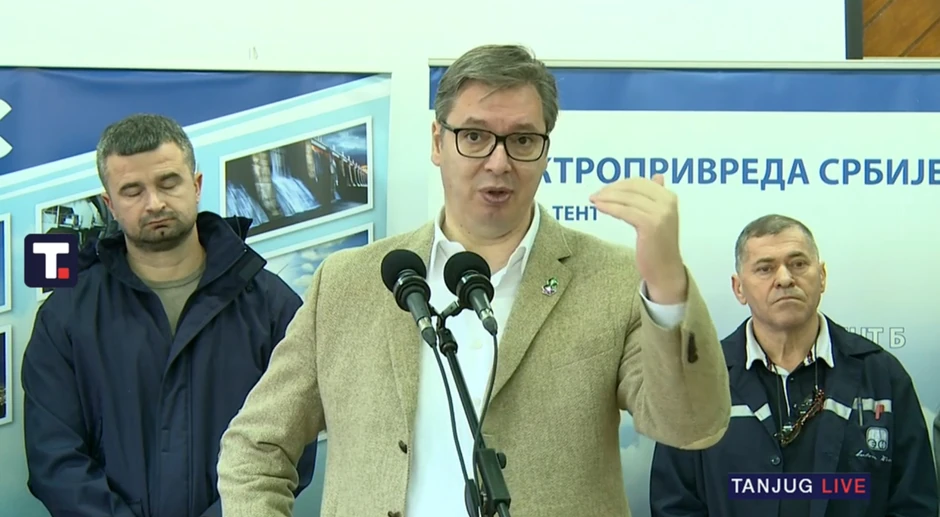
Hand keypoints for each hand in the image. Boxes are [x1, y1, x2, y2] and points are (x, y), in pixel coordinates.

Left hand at [589, 174, 687, 303]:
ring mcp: (660, 213)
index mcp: (669, 197)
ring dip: (606, 197)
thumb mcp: (660, 216)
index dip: (619, 184)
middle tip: (595, 194)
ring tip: (593, 200)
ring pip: (627, 199)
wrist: (665, 270)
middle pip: (632, 188)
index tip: (604, 189)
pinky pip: (624, 211)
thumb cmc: (659, 245)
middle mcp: (667, 202)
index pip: (640, 182)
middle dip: (611, 189)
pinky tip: (598, 207)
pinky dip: (609, 207)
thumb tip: (658, 176)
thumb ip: (657, 197)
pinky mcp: (650, 225)